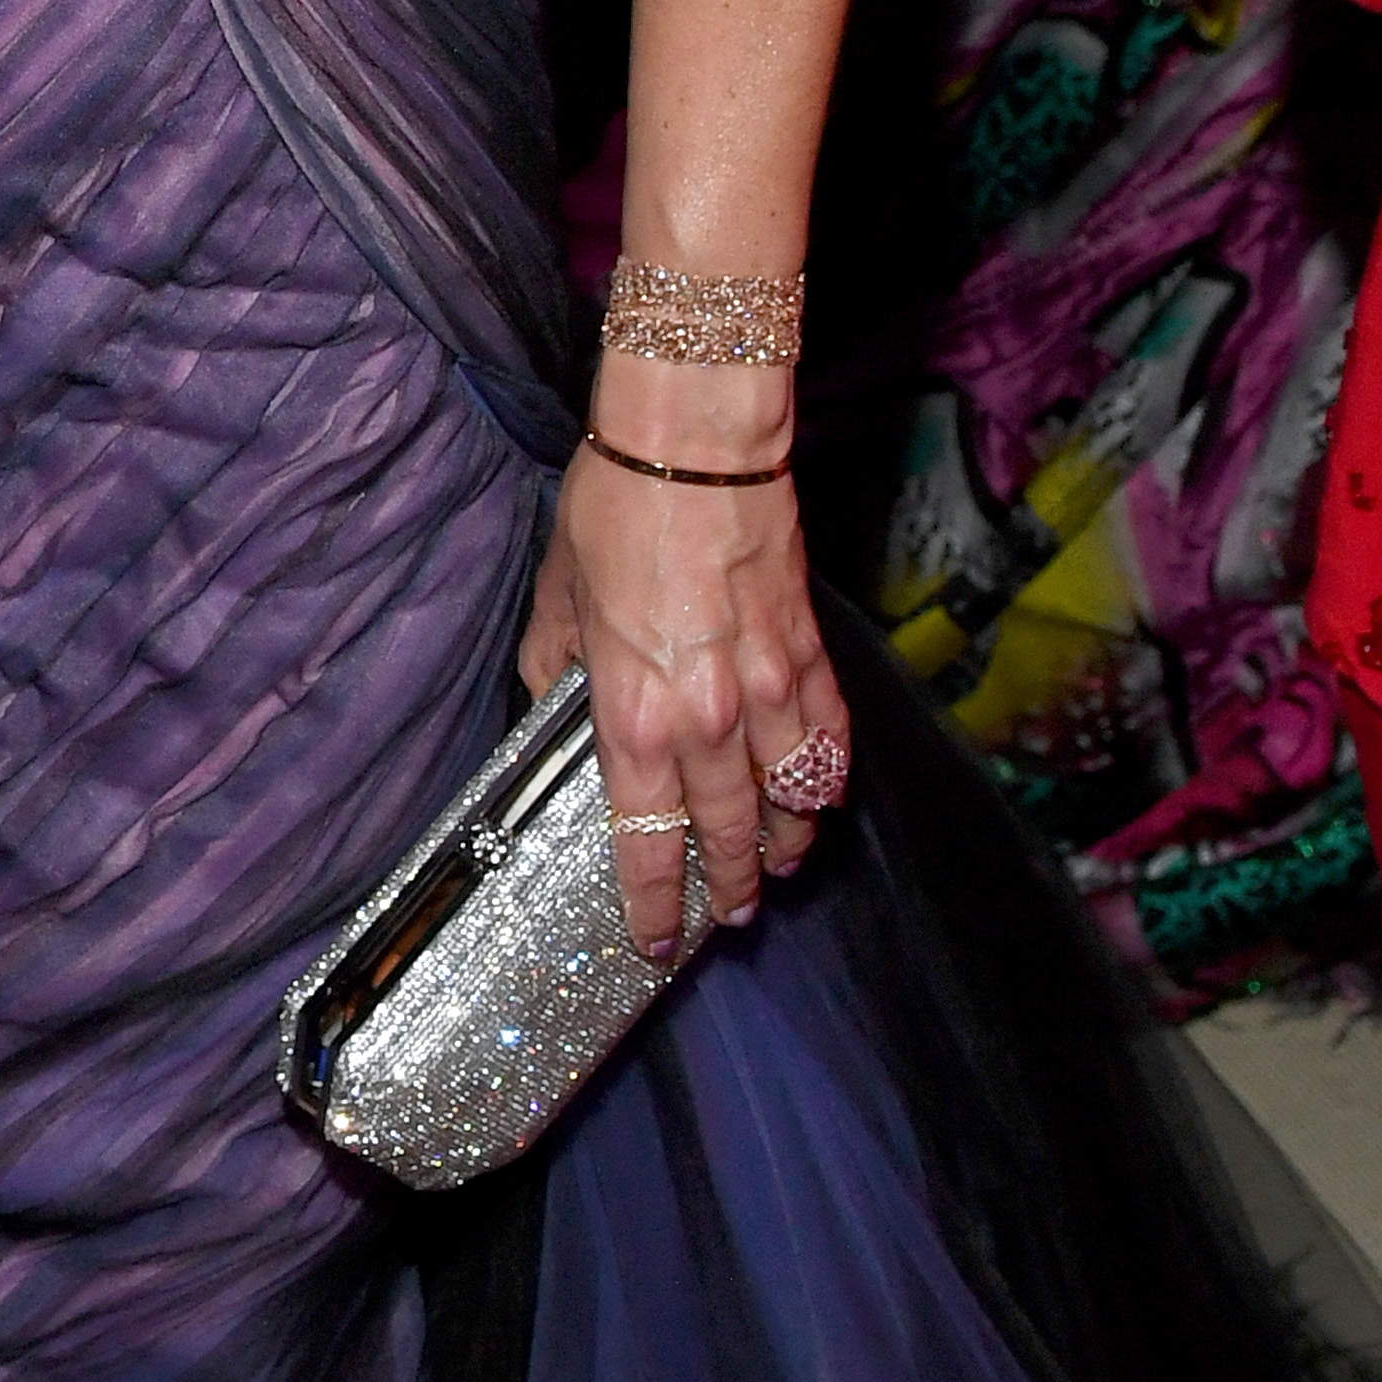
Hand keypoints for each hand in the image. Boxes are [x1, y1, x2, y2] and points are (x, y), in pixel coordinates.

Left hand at [517, 381, 847, 959]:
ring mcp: (767, 687)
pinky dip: (829, 774)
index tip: (653, 937)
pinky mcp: (807, 651)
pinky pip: (829, 735)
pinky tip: (825, 794)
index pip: (645, 837)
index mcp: (632, 712)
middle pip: (727, 833)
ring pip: (791, 798)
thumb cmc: (614, 508)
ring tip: (782, 866)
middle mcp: (706, 716)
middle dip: (731, 886)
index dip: (652, 900)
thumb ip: (554, 665)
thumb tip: (552, 703)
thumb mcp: (555, 595)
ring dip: (789, 842)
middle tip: (733, 914)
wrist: (694, 444)